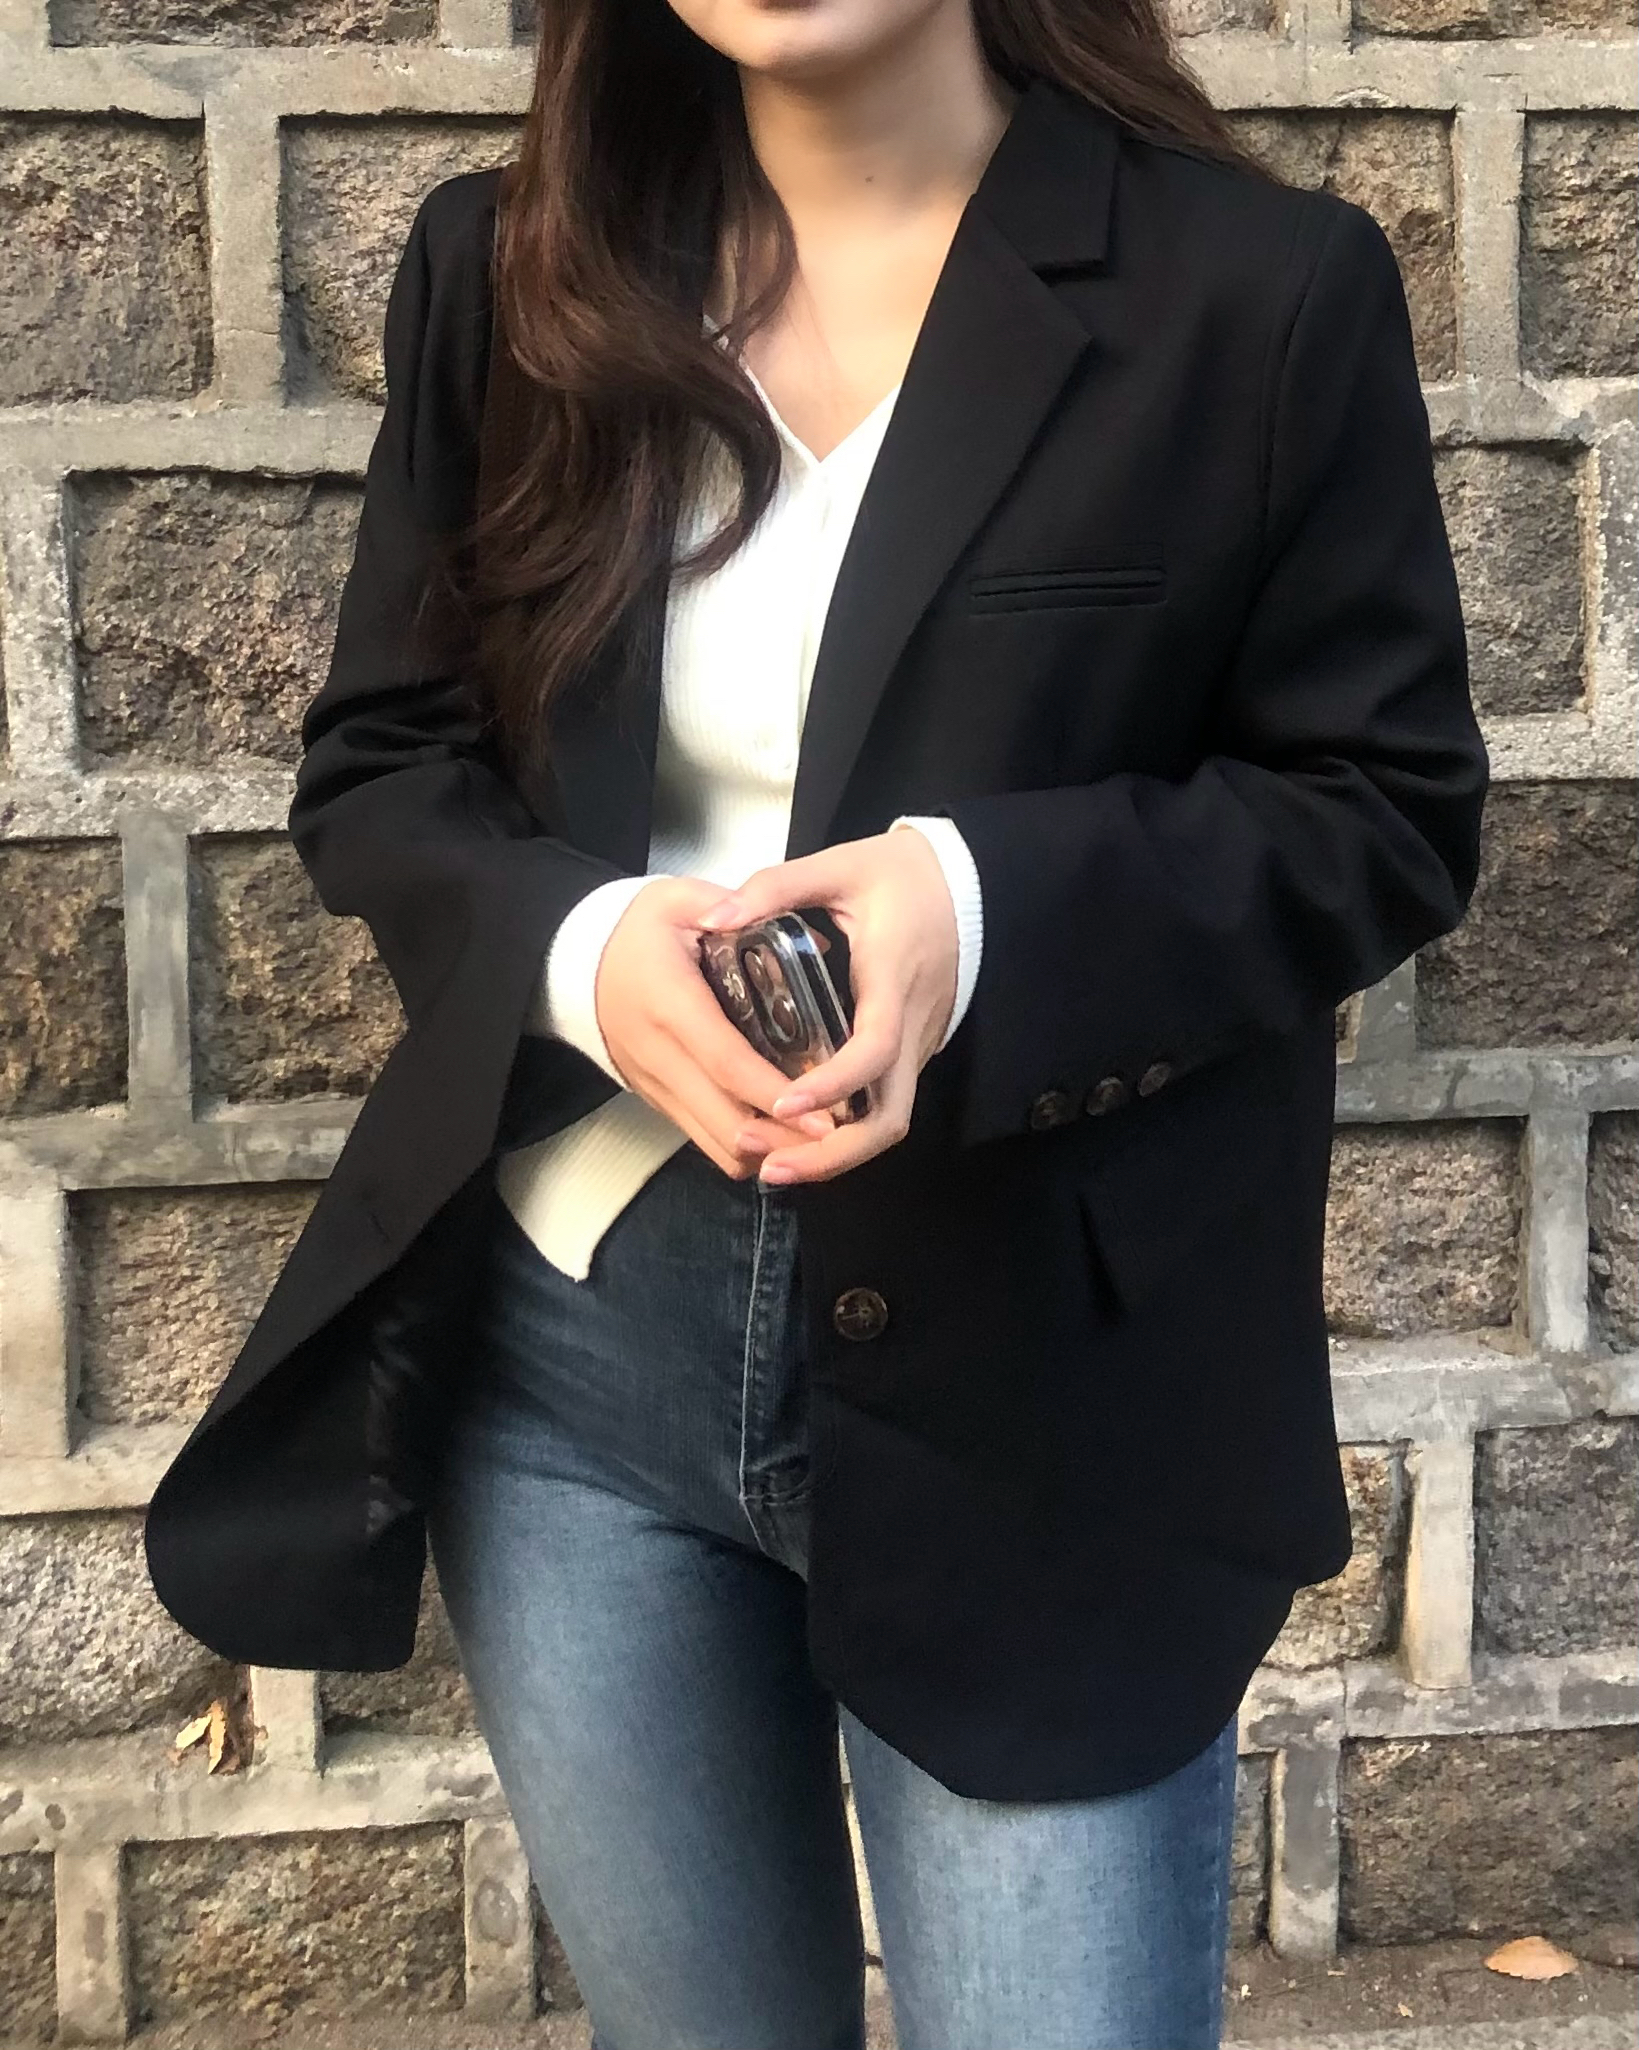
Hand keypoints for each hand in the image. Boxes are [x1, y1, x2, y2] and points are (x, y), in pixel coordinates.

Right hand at [594, 877, 839, 1178]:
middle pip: (723, 1121)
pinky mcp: (655, 1099)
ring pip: (713, 1142)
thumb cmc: (638, 931)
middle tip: (834, 1134)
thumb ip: (739, 908)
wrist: (574, 964)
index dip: (773, 1092)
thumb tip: (813, 941)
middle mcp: (659, 1054)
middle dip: (780, 1138)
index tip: (822, 1113)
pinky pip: (700, 1139)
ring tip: (809, 1135)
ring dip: (763, 1149)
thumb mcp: (680, 899)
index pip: (727, 1062)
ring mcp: (654, 1084)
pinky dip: (740, 1145)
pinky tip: (775, 1127)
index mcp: (670, 1002)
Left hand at [692, 827, 958, 1184]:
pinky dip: (844, 1134)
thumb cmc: (903, 875)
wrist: (966, 882)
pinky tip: (796, 1138)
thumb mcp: (839, 865)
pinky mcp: (911, 1052)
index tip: (784, 1102)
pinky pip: (883, 1107)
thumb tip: (717, 917)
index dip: (833, 1083)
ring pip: (887, 1122)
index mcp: (892, 979)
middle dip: (832, 1154)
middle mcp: (913, 1026)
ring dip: (835, 1155)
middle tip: (769, 1165)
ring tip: (773, 1165)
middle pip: (889, 1119)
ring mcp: (917, 1045)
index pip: (874, 1049)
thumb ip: (777, 887)